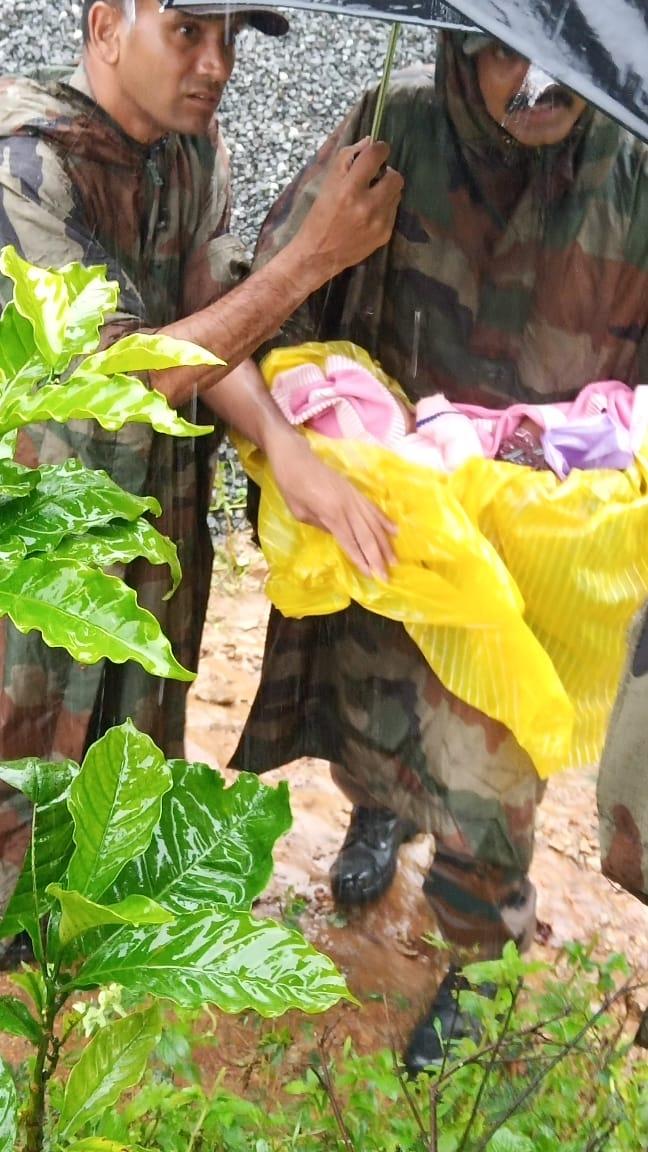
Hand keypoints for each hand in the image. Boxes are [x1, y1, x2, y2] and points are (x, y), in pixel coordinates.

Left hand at [266, 430, 395, 580]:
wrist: (295, 458)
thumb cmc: (291, 486)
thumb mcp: (300, 512)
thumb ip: (321, 525)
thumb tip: (339, 535)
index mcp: (331, 513)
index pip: (350, 541)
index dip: (361, 559)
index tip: (371, 575)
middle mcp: (347, 506)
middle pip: (366, 535)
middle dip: (377, 557)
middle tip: (386, 576)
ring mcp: (354, 497)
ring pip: (374, 523)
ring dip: (385, 543)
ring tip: (394, 560)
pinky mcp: (356, 491)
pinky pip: (374, 508)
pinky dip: (385, 521)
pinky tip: (395, 531)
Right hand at [296, 139, 403, 281]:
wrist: (319, 255)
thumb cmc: (320, 216)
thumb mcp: (327, 183)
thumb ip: (347, 159)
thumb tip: (369, 142)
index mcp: (349, 190)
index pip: (375, 156)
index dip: (380, 149)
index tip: (378, 150)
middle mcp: (367, 206)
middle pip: (395, 177)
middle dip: (387, 173)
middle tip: (375, 177)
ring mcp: (379, 222)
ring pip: (397, 194)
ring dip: (386, 190)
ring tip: (371, 197)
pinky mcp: (385, 235)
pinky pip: (393, 211)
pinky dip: (385, 207)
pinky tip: (370, 214)